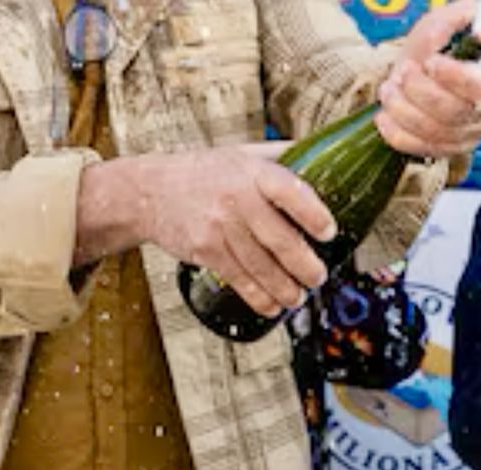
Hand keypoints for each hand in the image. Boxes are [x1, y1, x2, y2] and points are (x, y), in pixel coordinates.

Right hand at [136, 142, 332, 316]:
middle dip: (305, 265)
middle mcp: (236, 199)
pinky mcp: (205, 250)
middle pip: (279, 239)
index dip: (312, 214)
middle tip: (318, 277)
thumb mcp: (242, 153)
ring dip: (285, 288)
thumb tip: (324, 158)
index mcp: (252, 172)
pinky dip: (259, 297)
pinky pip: (238, 279)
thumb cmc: (205, 173)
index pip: (289, 191)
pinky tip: (273, 306)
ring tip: (299, 297)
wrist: (150, 191)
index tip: (329, 232)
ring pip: (260, 266)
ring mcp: (219, 227)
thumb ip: (280, 156)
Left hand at [377, 0, 480, 157]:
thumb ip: (469, 16)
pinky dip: (397, 134)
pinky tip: (384, 116)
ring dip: (403, 110)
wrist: (422, 68)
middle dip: (419, 91)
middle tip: (401, 71)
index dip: (453, 77)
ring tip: (388, 88)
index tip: (429, 61)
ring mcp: (471, 133)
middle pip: (455, 111)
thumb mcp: (450, 19)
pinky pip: (422, 149)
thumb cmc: (441, 43)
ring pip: (436, 132)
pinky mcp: (449, 149)